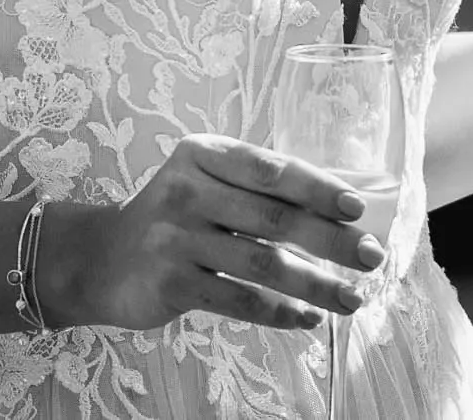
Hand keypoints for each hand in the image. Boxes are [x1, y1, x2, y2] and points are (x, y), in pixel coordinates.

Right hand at [44, 134, 385, 331]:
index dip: (318, 188)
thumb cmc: (174, 217)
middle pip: (274, 218)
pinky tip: (308, 317)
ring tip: (352, 298)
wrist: (101, 258)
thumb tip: (342, 207)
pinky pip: (239, 300)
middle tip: (371, 257)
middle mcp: (187, 190)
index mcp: (204, 154)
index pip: (271, 169)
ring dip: (316, 284)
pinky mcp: (171, 283)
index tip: (358, 208)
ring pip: (263, 264)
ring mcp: (175, 238)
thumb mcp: (205, 183)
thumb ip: (258, 188)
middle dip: (332, 240)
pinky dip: (280, 311)